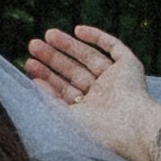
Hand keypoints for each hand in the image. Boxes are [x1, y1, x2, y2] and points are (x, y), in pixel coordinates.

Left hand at [22, 21, 160, 160]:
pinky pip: (113, 47)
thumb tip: (33, 87)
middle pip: (74, 72)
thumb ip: (49, 103)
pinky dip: (97, 37)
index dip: (47, 78)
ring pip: (90, 57)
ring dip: (69, 45)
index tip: (30, 65)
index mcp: (90, 112)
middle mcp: (105, 96)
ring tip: (47, 34)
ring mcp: (118, 80)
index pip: (65, 91)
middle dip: (53, 58)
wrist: (129, 125)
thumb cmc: (97, 130)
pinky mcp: (130, 66)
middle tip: (33, 45)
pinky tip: (77, 30)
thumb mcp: (65, 119)